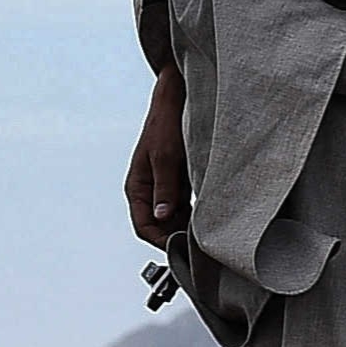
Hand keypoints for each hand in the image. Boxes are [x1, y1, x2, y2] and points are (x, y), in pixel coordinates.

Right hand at [124, 71, 188, 249]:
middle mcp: (148, 190)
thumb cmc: (165, 123)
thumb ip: (164, 188)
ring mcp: (164, 186)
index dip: (160, 240)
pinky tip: (208, 215)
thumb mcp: (165, 157)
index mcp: (136, 186)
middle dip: (175, 235)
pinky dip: (194, 213)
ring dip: (186, 225)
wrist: (177, 99)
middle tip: (198, 243)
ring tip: (205, 230)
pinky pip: (184, 205)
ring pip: (173, 217)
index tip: (180, 247)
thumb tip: (162, 216)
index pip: (143, 226)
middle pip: (159, 225)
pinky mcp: (178, 180)